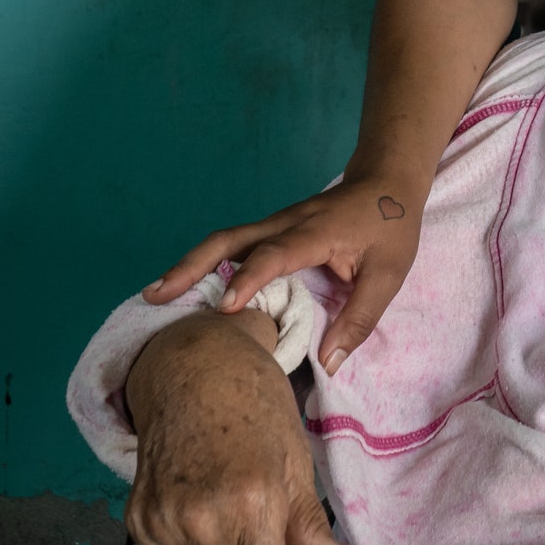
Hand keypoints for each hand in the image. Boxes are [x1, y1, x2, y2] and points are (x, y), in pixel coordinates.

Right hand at [125, 311, 358, 544]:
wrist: (193, 371)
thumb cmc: (255, 409)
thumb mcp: (295, 459)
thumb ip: (309, 522)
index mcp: (254, 503)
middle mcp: (206, 519)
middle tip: (257, 540)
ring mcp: (166, 522)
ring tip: (227, 518)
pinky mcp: (138, 522)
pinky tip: (194, 523)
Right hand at [144, 171, 421, 371]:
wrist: (387, 179)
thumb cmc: (390, 227)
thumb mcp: (389, 275)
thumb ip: (360, 319)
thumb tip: (328, 365)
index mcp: (314, 232)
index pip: (275, 253)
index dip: (250, 279)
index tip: (226, 308)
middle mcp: (285, 224)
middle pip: (229, 239)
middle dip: (191, 266)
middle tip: (156, 297)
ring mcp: (274, 224)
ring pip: (224, 241)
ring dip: (190, 265)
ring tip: (154, 296)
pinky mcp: (271, 231)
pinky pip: (232, 247)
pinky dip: (206, 265)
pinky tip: (187, 289)